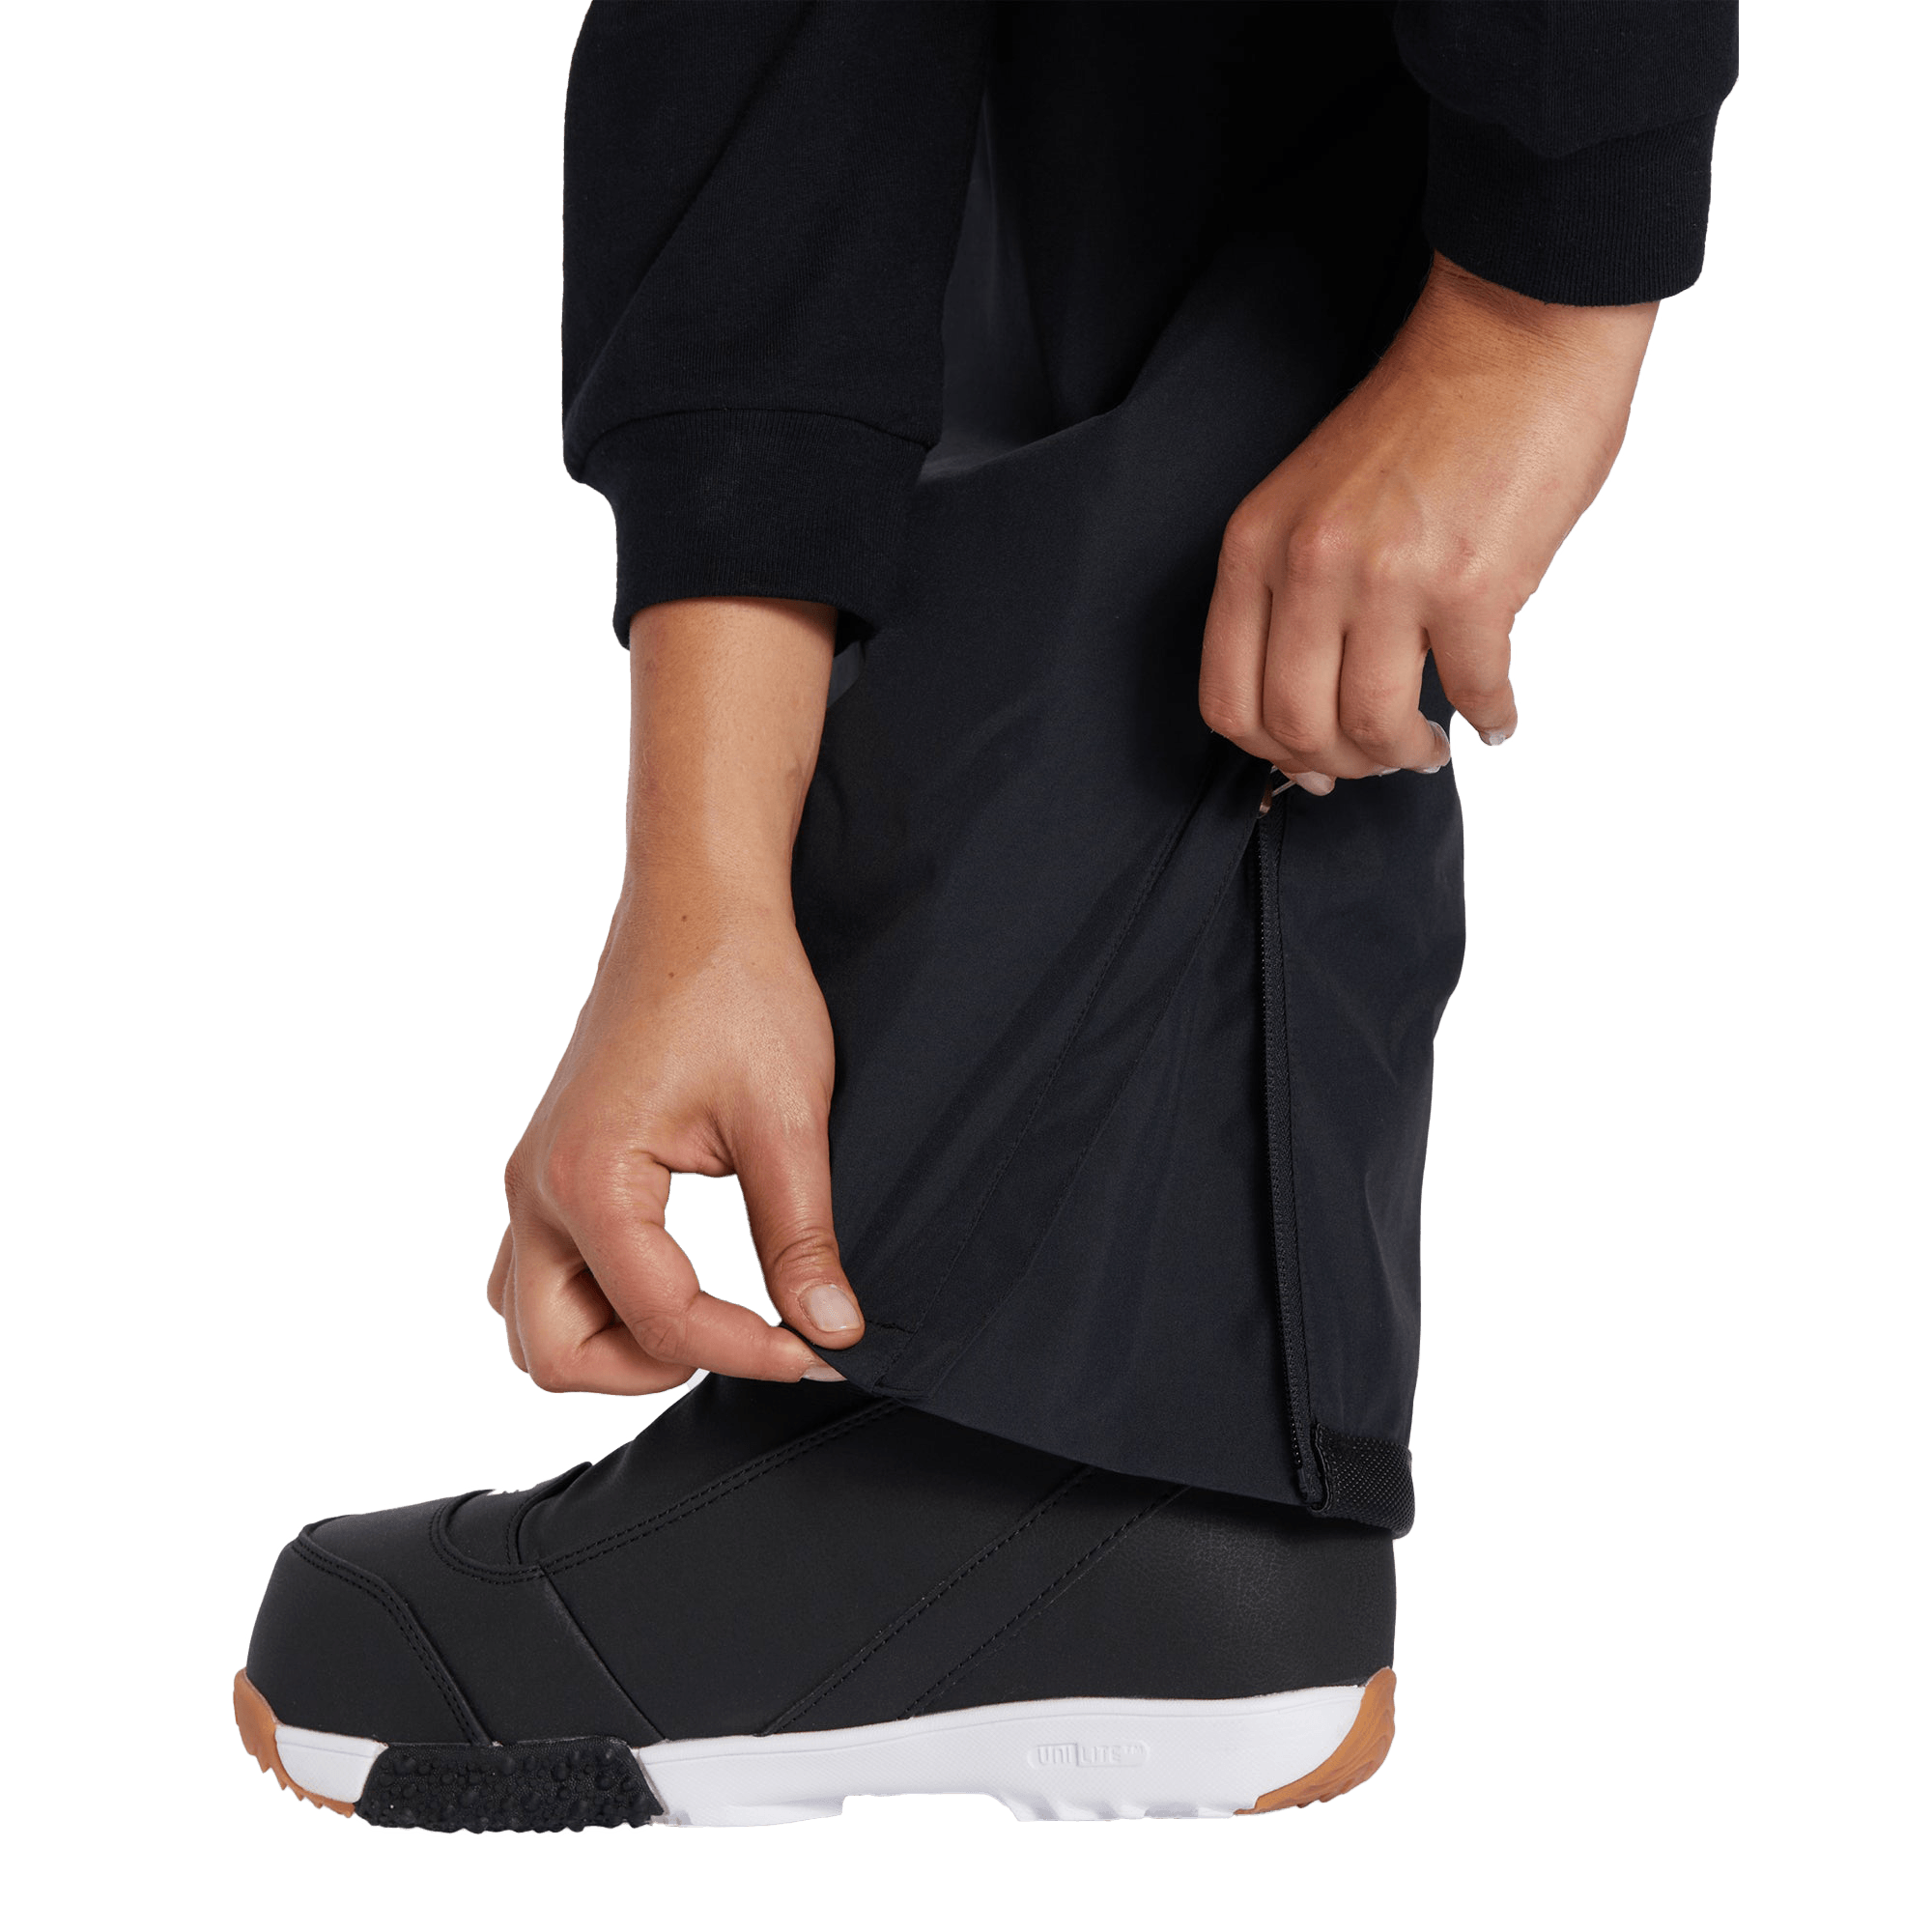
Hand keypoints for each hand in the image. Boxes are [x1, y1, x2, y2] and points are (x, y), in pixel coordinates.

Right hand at [486, 598, 863, 1393]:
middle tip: (745, 1334)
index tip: (820, 1349)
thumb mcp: (788, 1119)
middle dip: (650, 1367)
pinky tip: (674, 1274)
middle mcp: (534, 1188)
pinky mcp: (549, 1166)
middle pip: (554, 1354)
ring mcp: (531, 1178)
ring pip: (533, 1321)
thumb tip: (831, 1333)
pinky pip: (539, 1273)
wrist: (698, 902)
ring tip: (710, 1310)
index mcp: (588, 1179)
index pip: (659, 1321)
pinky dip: (595, 1301)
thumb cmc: (739, 988)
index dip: (747, 1351)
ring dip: (613, 1342)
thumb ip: (802, 1238)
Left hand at [1198, 253, 1658, 791]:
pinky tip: (1496, 719)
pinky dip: (1489, 719)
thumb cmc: (1421, 417)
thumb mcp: (1313, 499)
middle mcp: (1310, 566)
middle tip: (1381, 758)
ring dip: (1406, 755)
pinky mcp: (1472, 583)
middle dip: (1343, 765)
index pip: (1229, 698)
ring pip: (1373, 725)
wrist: (1514, 331)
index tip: (1310, 764)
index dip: (1270, 753)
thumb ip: (1295, 591)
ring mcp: (1388, 578)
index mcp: (1257, 544)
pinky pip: (1473, 691)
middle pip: (1297, 726)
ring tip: (1430, 746)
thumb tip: (1317, 700)